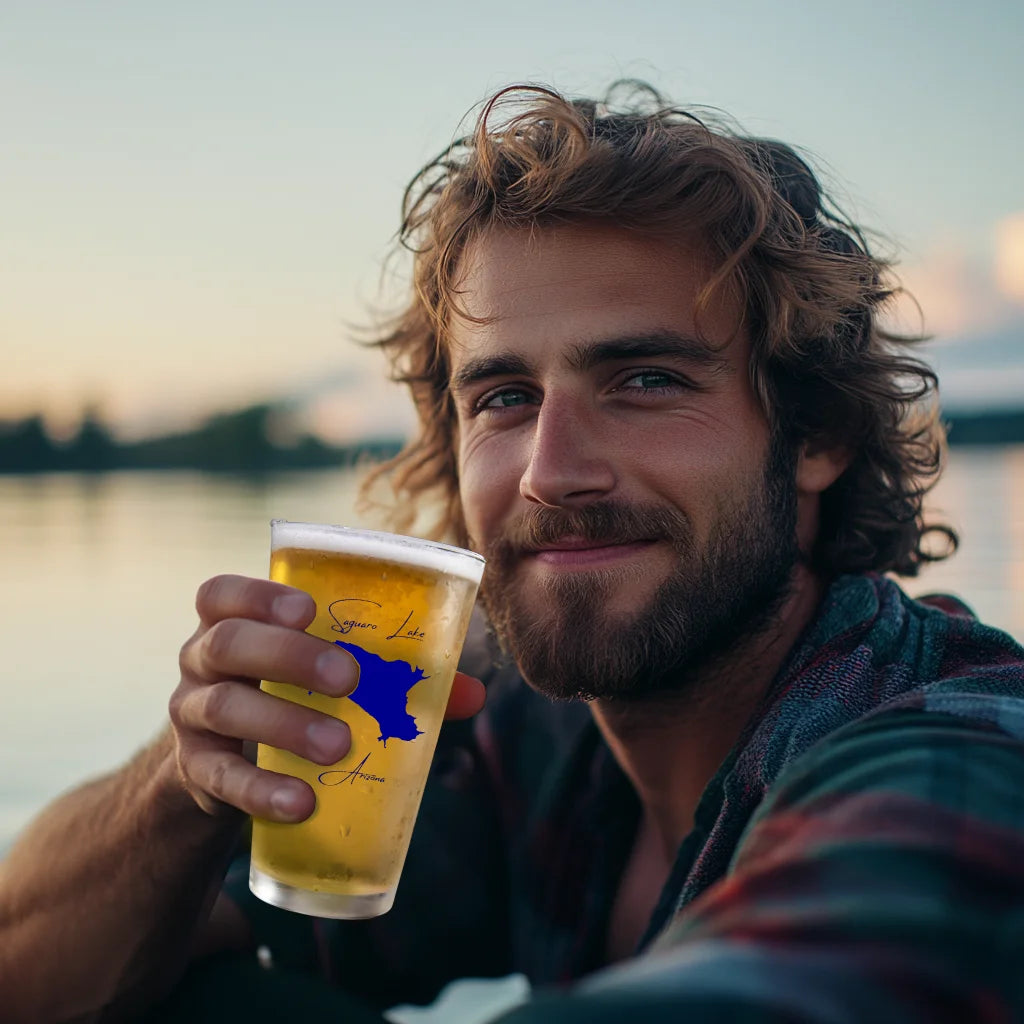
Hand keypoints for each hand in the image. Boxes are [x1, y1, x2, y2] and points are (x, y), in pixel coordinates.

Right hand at [171, 574, 484, 822]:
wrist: (227, 769)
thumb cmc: (293, 698)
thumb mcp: (327, 678)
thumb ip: (392, 677)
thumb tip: (473, 693)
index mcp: (234, 623)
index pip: (223, 594)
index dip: (259, 595)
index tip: (309, 609)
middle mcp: (202, 661)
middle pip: (227, 643)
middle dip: (288, 655)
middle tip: (347, 677)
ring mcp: (191, 715)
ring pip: (224, 707)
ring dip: (285, 723)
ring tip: (339, 746)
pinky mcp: (195, 770)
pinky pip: (219, 777)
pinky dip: (261, 790)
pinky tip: (302, 802)